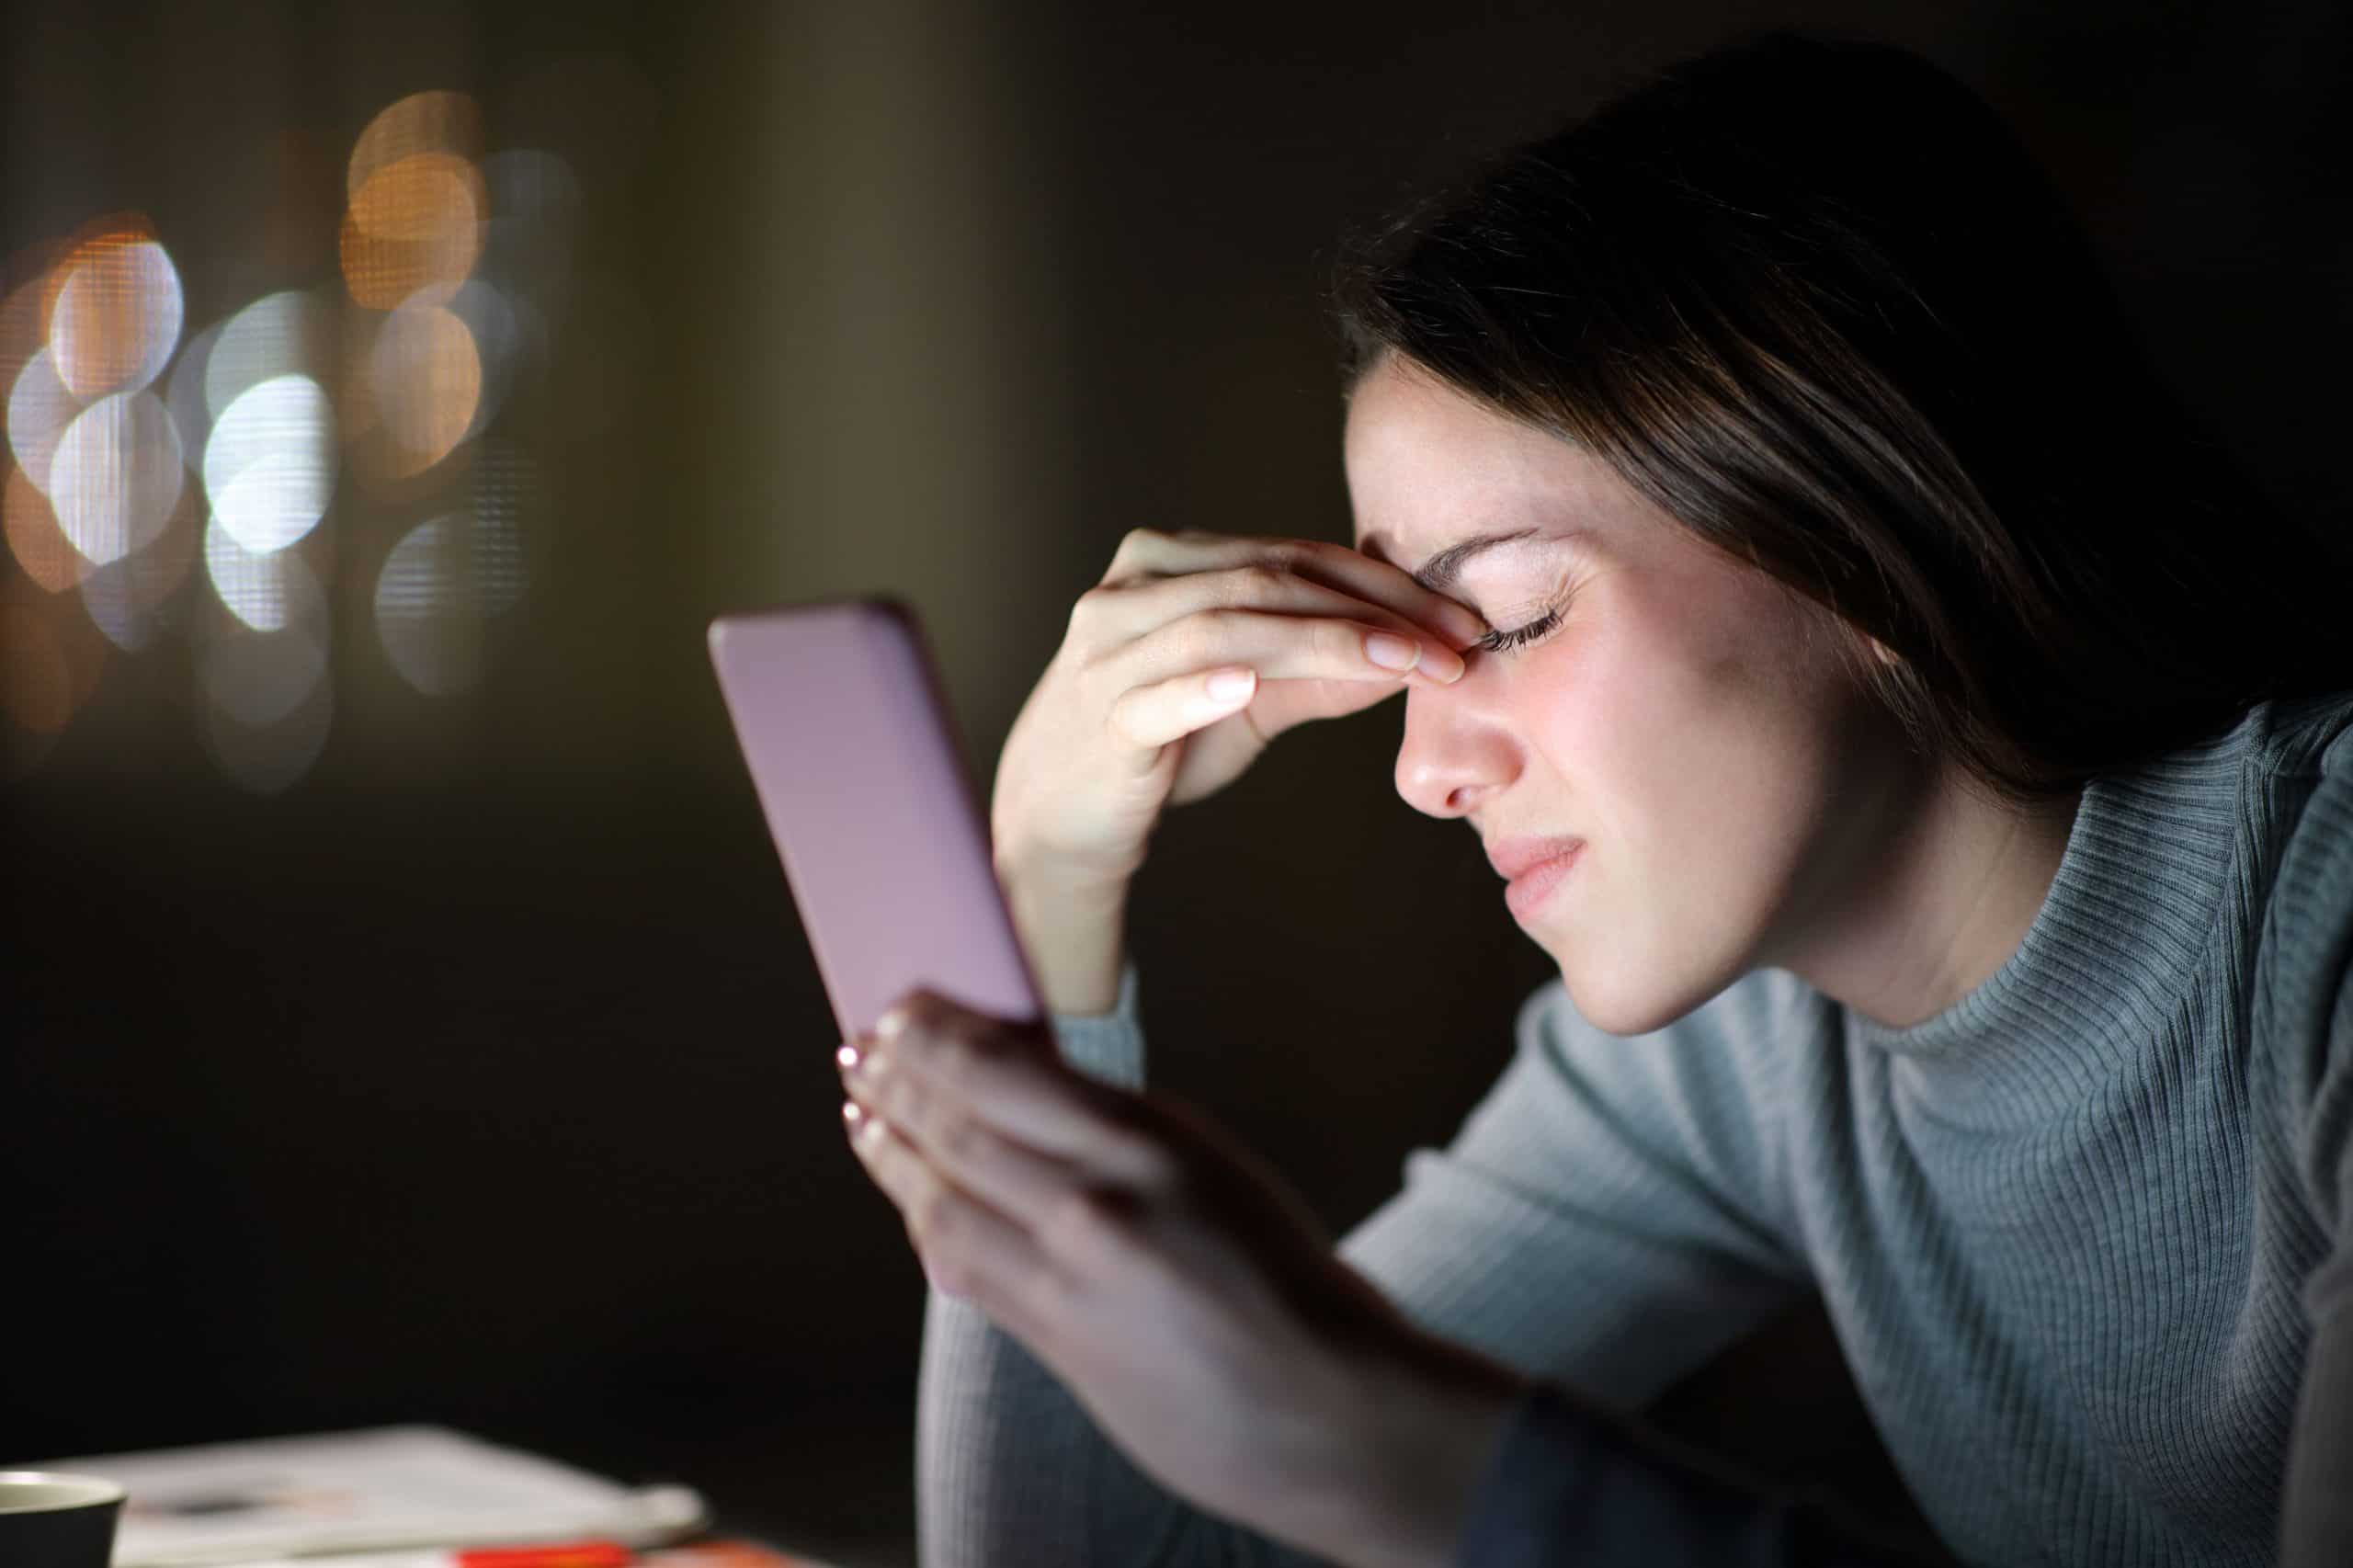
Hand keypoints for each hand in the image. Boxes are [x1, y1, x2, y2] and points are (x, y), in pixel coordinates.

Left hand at [836, 987, 1524, 1565]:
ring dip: (890, 1153)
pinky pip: (964, 1271)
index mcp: (1147, 1143)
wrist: (1327, 1407)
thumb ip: (1117, 1130)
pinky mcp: (1055, 1345)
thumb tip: (1028, 1086)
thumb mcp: (1210, 1167)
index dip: (931, 1038)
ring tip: (863, 1114)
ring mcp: (1068, 1282)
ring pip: (940, 1203)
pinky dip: (926, 1225)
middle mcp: (1096, 1207)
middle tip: (860, 1049)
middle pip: (955, 1131)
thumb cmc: (1285, 1278)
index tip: (900, 1009)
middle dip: (894, 1084)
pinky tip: (913, 1199)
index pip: (1001, 1072)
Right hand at [990, 528, 1485, 888]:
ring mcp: (1107, 652)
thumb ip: (1322, 670)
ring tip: (1397, 665)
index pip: (1292, 556)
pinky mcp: (1098, 717)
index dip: (1383, 584)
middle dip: (1372, 611)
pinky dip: (1200, 686)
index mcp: (1166, 562)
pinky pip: (1152, 695)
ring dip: (1323, 642)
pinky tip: (1246, 684)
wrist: (1056, 819)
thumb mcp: (1251, 698)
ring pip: (1225, 625)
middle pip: (1268, 581)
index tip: (1457, 621)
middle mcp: (1131, 590)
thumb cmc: (1158, 747)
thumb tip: (1420, 655)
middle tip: (1450, 646)